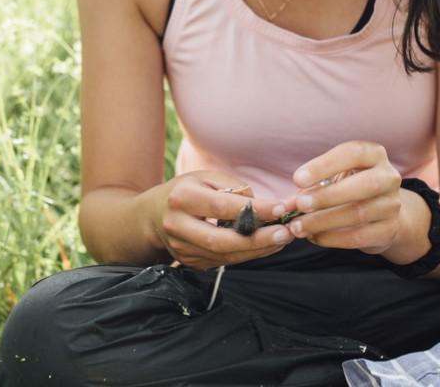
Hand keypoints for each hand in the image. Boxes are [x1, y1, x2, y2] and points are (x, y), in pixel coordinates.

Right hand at [147, 170, 295, 269]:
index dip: (253, 210)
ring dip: (258, 250)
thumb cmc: (187, 191)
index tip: (281, 208)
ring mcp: (182, 249)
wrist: (153, 216)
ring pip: (224, 256)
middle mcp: (177, 226)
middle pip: (221, 240)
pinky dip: (248, 255)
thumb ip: (233, 186)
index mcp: (181, 198)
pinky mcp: (190, 263)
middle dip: (258, 239)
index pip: (222, 207)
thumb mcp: (205, 177)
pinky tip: (267, 245)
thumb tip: (261, 204)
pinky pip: (224, 262)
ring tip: (283, 239)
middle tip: (286, 233)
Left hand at [285, 141, 412, 257]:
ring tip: (299, 226)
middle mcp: (389, 177)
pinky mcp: (389, 230)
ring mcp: (392, 205)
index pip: (353, 153)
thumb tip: (285, 205)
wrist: (381, 212)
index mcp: (374, 155)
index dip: (325, 165)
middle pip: (365, 184)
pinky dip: (333, 238)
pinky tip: (314, 237)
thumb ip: (310, 188)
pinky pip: (360, 236)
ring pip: (359, 213)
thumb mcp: (332, 178)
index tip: (298, 179)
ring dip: (324, 221)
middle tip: (300, 205)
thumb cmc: (349, 187)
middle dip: (328, 196)